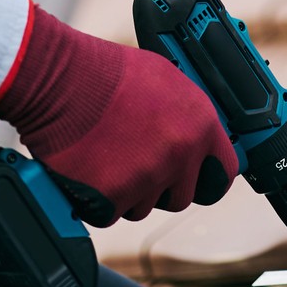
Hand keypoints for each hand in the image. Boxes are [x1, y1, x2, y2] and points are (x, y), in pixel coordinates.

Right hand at [0, 1, 236, 224]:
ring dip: (127, 191)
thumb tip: (197, 133)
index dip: (208, 176)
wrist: (63, 81)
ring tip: (107, 154)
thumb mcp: (166, 79)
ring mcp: (147, 179)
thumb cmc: (108, 73)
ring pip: (143, 206)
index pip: (223, 171)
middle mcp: (179, 155)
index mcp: (199, 125)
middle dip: (161, 187)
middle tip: (136, 162)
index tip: (198, 179)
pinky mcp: (113, 198)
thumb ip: (187, 114)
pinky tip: (90, 167)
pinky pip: (110, 213)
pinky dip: (98, 200)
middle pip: (181, 197)